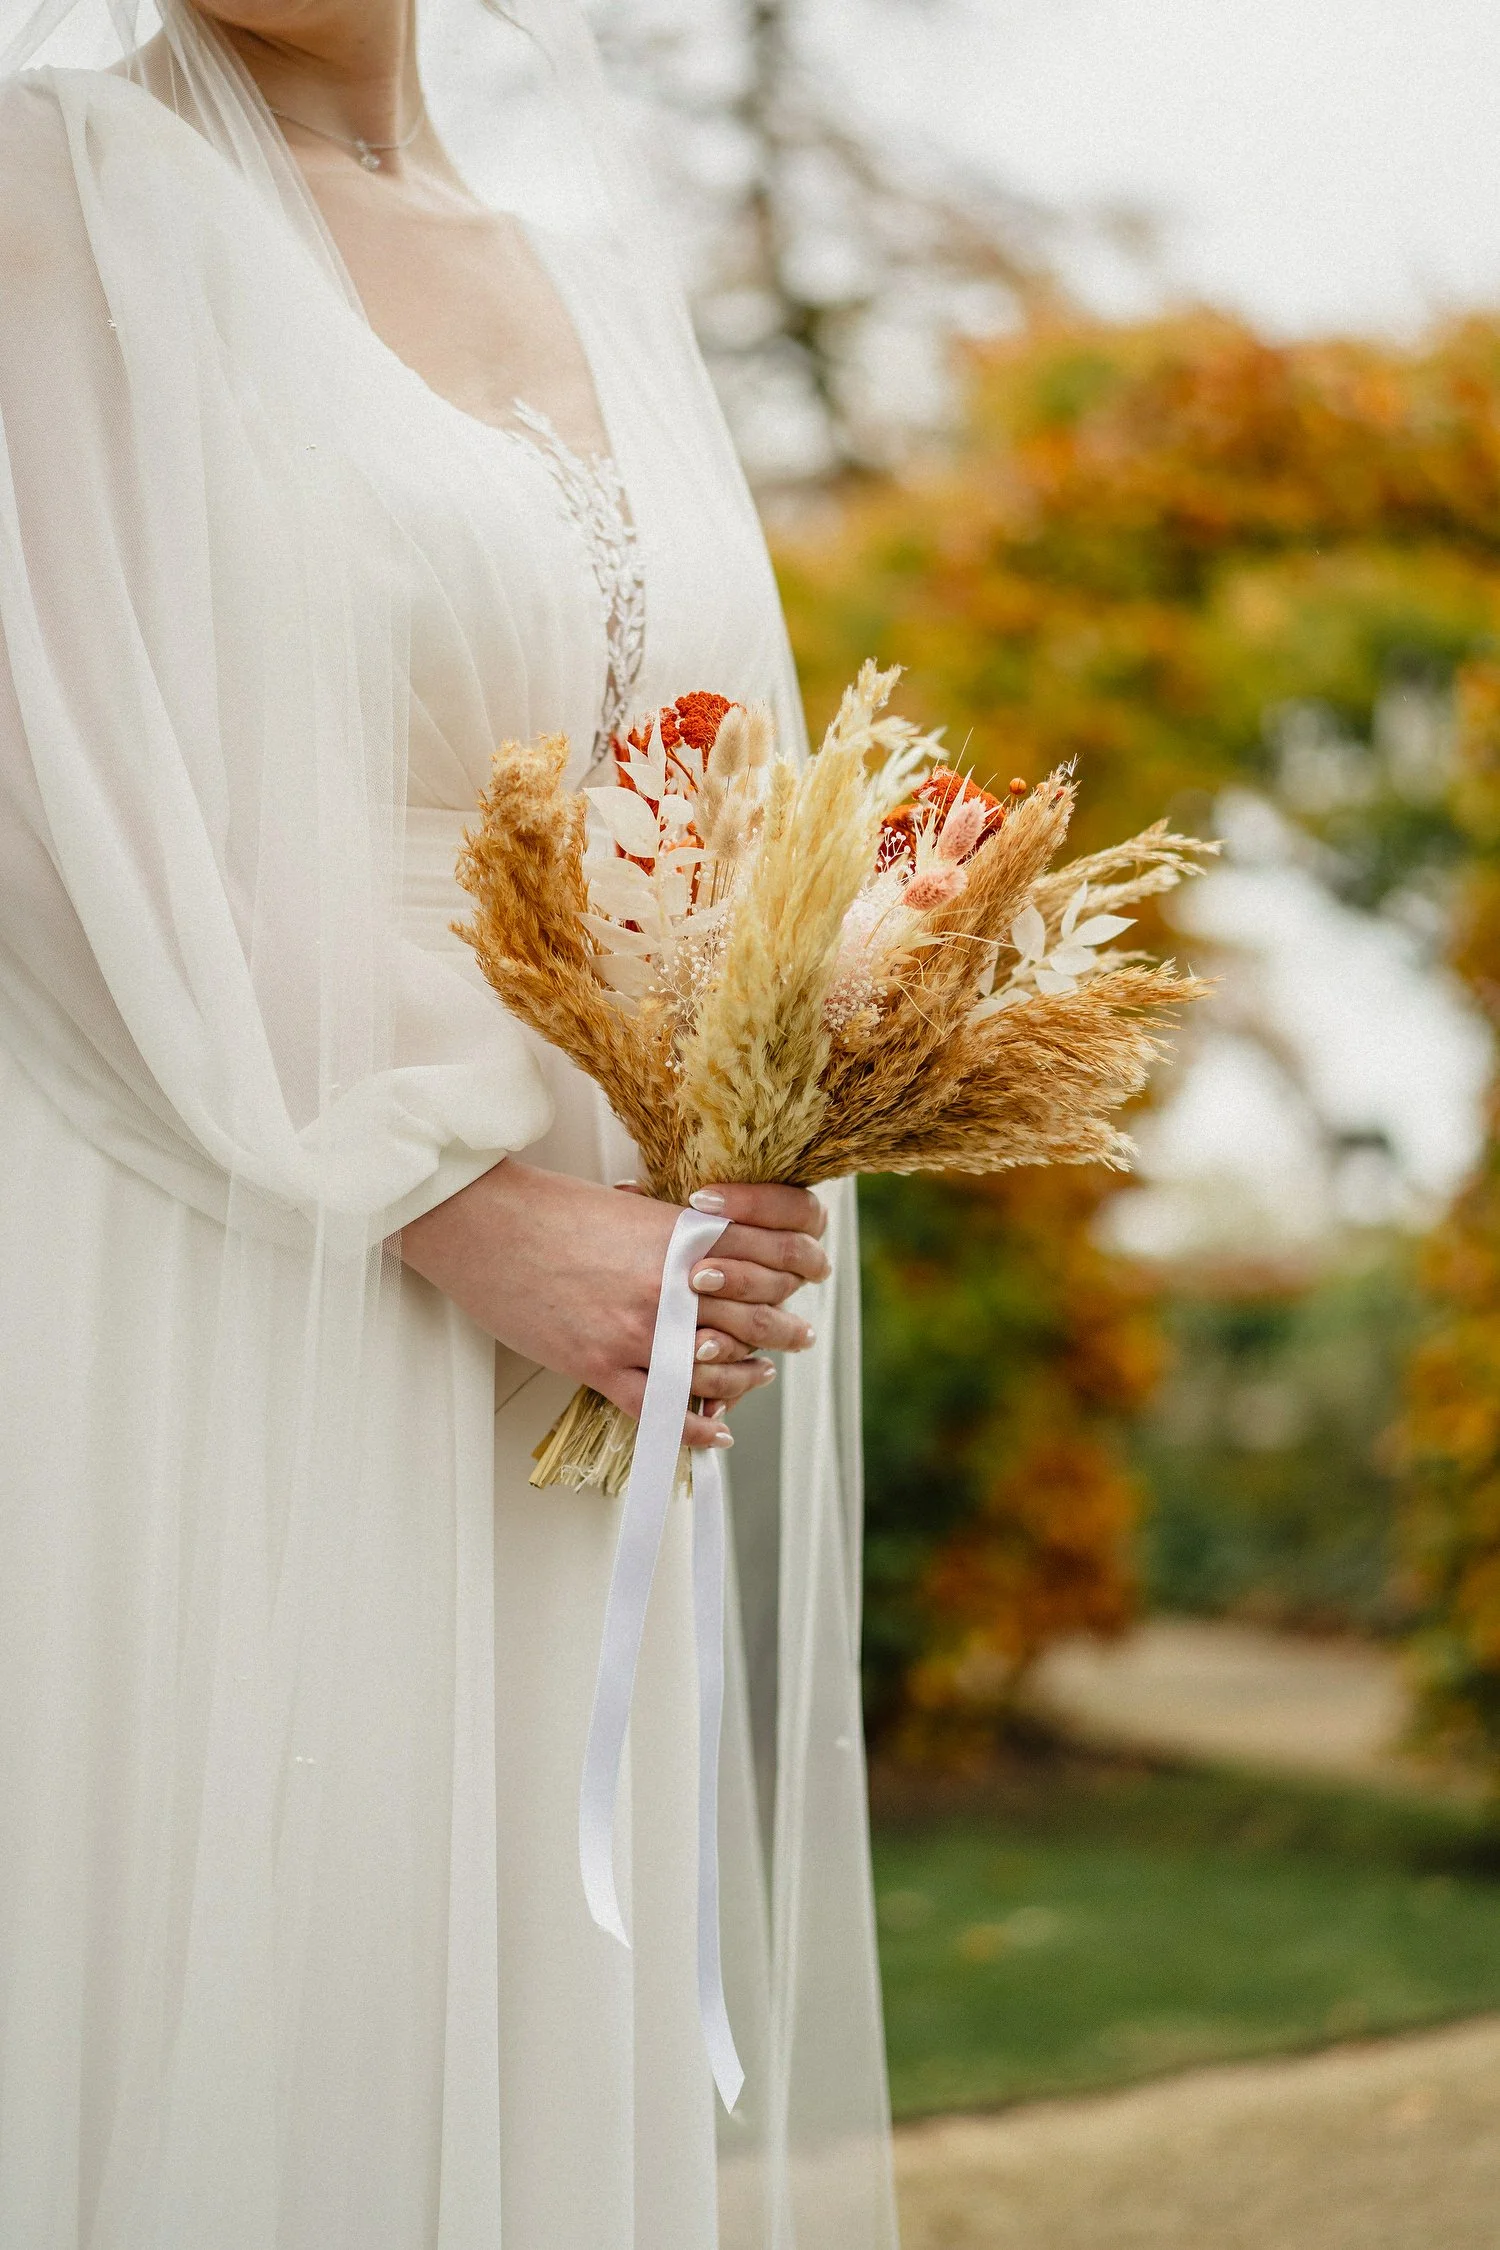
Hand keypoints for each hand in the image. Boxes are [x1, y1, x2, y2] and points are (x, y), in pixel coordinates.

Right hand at [397, 1161, 825, 1447]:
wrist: (480, 1224)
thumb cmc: (548, 1212)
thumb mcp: (629, 1211)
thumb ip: (674, 1235)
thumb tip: (708, 1257)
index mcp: (678, 1237)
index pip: (761, 1261)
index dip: (787, 1278)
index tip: (798, 1286)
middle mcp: (668, 1284)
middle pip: (752, 1316)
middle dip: (783, 1330)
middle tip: (800, 1336)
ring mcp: (634, 1329)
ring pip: (715, 1368)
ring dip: (746, 1378)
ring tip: (761, 1376)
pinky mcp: (597, 1364)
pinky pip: (659, 1409)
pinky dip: (693, 1427)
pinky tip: (714, 1432)